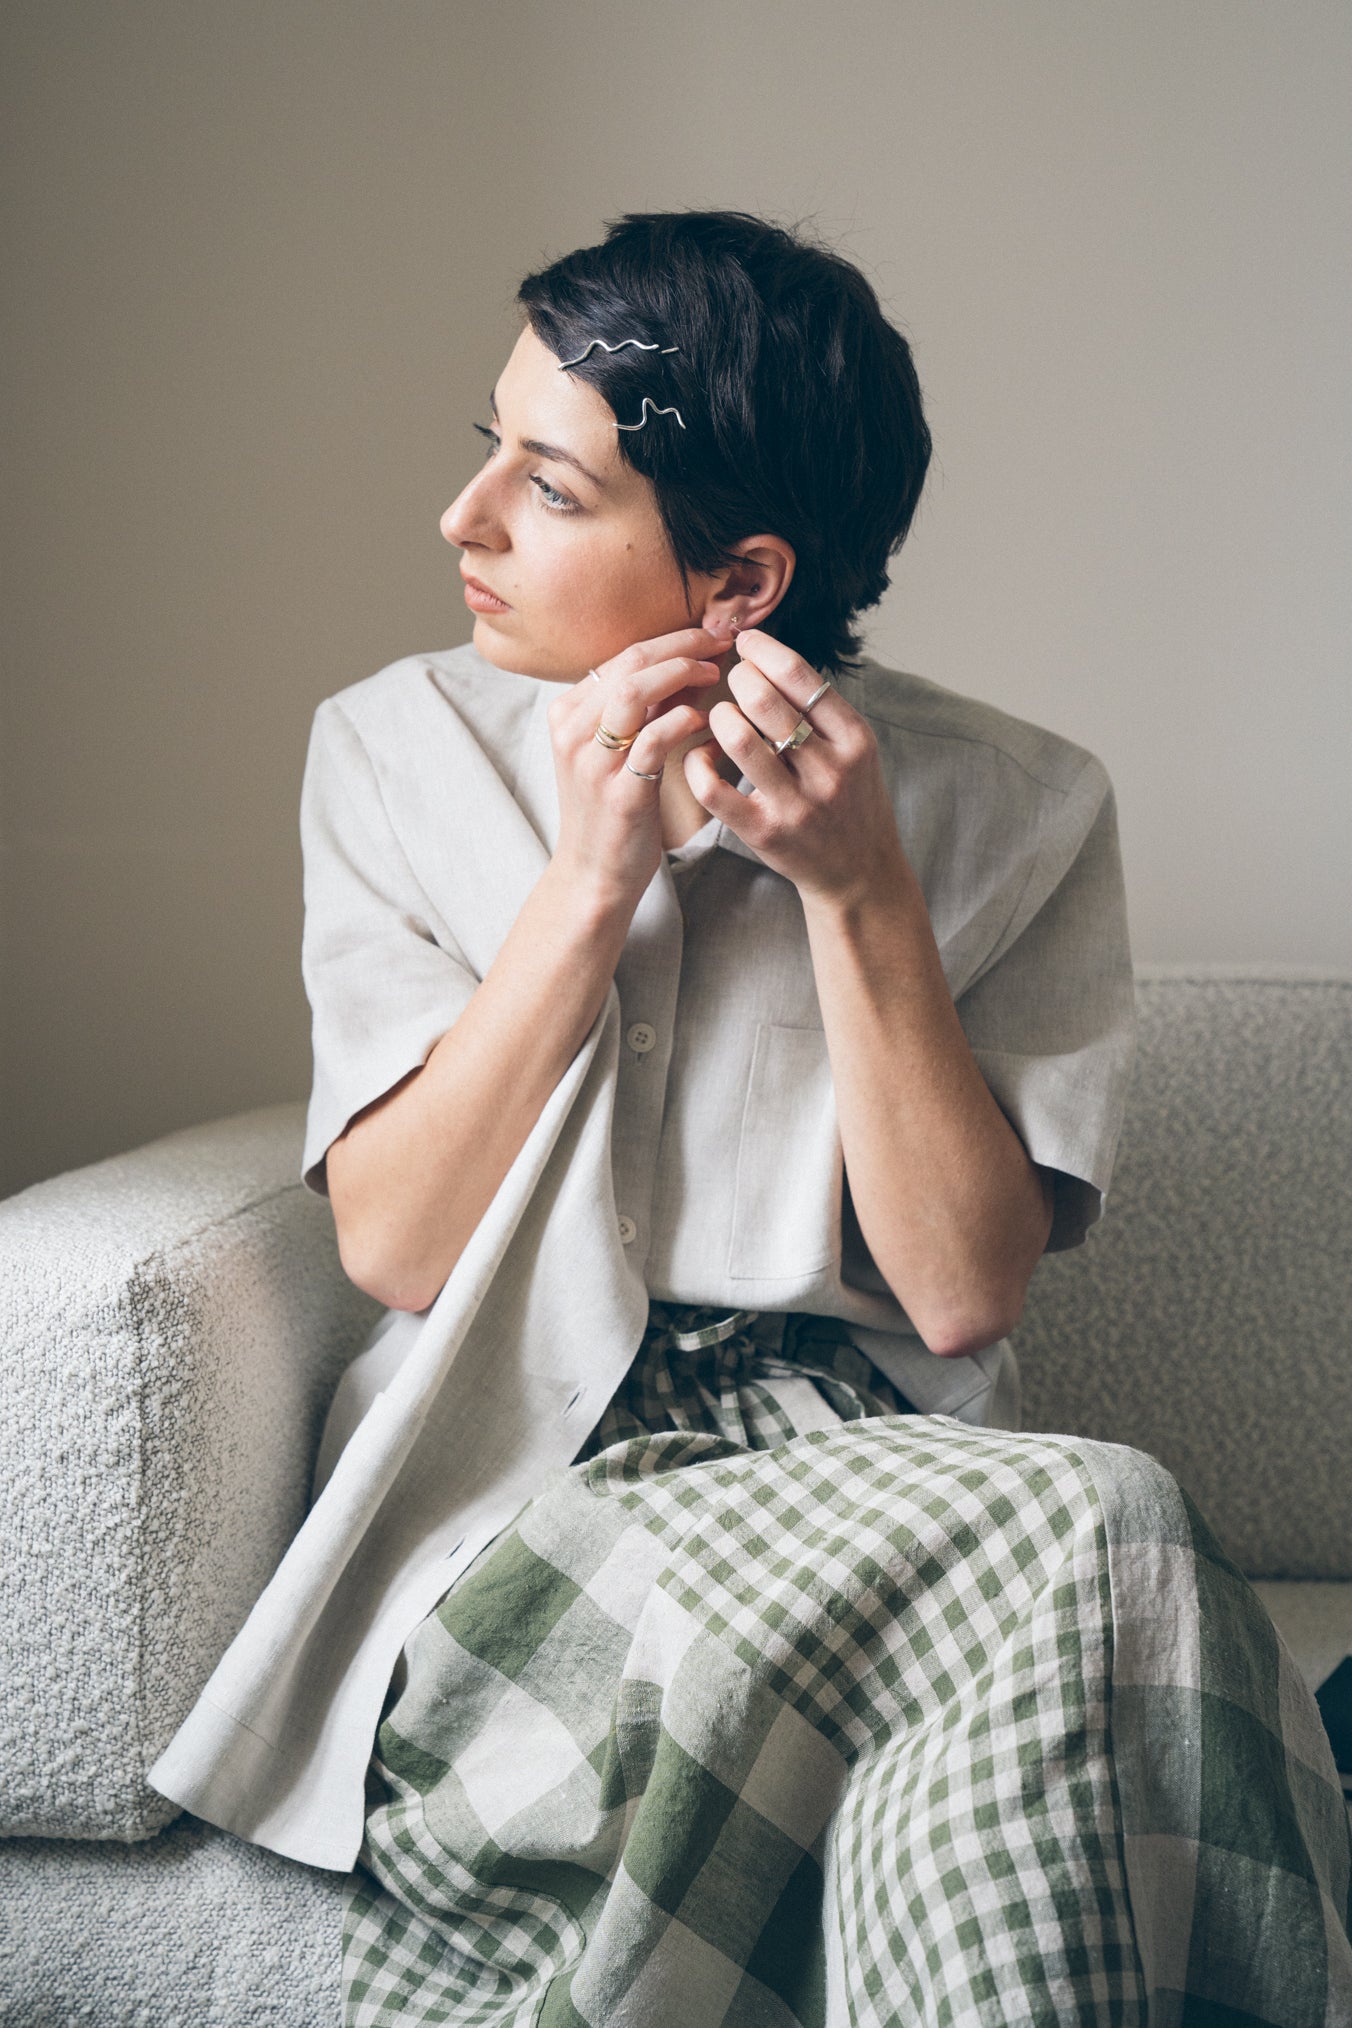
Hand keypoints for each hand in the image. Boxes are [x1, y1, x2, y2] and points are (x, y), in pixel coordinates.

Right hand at [546, 625, 724, 907]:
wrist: (595, 873)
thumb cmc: (614, 810)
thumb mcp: (623, 749)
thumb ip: (652, 708)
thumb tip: (693, 664)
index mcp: (569, 713)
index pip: (624, 654)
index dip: (673, 638)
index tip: (710, 634)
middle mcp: (572, 730)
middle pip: (630, 662)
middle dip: (682, 644)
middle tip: (722, 642)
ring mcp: (591, 761)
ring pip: (634, 692)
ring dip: (681, 673)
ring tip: (713, 673)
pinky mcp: (617, 792)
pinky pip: (652, 741)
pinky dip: (682, 721)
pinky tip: (704, 720)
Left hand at [682, 629, 908, 908]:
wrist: (859, 872)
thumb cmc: (850, 800)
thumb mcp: (855, 750)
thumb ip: (820, 709)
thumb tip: (767, 654)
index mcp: (855, 740)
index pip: (801, 676)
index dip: (765, 650)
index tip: (746, 642)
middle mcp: (829, 771)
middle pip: (765, 700)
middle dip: (738, 677)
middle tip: (733, 678)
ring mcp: (795, 804)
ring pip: (737, 738)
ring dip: (719, 715)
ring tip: (721, 716)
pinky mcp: (762, 831)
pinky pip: (712, 787)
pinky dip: (697, 761)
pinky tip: (702, 754)